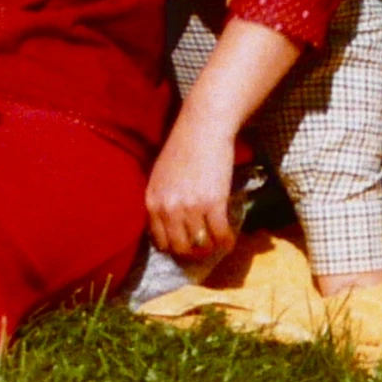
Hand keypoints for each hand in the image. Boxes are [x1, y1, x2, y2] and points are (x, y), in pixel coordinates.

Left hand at [145, 120, 238, 267]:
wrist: (203, 127)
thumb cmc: (183, 146)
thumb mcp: (160, 175)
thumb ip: (162, 198)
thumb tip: (171, 222)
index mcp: (152, 202)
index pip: (159, 240)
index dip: (174, 248)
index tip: (185, 247)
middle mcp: (168, 209)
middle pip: (179, 247)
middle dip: (193, 253)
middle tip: (203, 250)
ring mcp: (191, 208)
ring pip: (200, 244)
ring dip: (211, 248)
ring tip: (218, 244)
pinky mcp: (213, 203)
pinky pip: (220, 233)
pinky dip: (226, 241)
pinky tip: (230, 240)